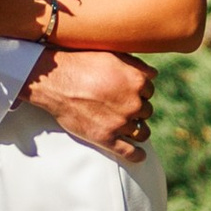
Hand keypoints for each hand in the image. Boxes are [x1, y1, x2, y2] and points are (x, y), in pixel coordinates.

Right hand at [21, 46, 155, 163]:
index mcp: (137, 81)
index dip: (138, 91)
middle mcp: (133, 103)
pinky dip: (137, 155)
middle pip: (146, 111)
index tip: (127, 92)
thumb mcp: (112, 55)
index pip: (149, 90)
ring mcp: (120, 123)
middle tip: (120, 106)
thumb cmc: (82, 63)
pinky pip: (129, 152)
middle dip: (136, 109)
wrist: (56, 81)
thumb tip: (153, 74)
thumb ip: (136, 65)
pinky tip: (139, 155)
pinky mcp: (106, 138)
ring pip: (142, 132)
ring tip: (130, 128)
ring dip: (138, 130)